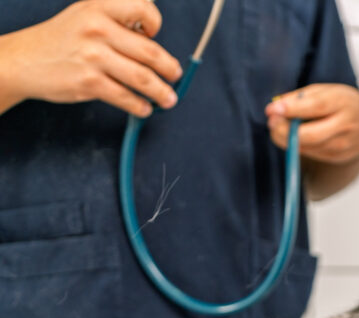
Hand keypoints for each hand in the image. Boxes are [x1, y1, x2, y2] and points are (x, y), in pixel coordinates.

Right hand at [0, 0, 181, 116]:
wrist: (23, 60)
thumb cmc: (63, 39)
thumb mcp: (87, 16)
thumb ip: (118, 22)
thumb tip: (154, 41)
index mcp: (100, 7)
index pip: (144, 9)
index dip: (156, 23)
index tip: (157, 36)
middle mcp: (97, 29)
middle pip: (151, 53)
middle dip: (170, 69)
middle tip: (175, 75)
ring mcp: (93, 57)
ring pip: (143, 79)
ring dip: (162, 93)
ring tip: (168, 99)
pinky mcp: (89, 82)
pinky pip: (126, 97)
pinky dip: (140, 106)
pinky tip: (144, 108)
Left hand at [265, 83, 358, 164]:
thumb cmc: (341, 102)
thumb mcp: (325, 91)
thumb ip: (301, 97)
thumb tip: (275, 108)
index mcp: (342, 102)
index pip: (316, 107)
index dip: (292, 109)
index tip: (272, 109)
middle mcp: (345, 125)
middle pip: (311, 135)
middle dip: (285, 130)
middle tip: (271, 122)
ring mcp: (343, 145)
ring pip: (308, 147)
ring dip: (286, 139)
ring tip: (278, 127)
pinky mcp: (338, 157)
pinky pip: (310, 153)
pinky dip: (297, 145)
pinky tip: (294, 136)